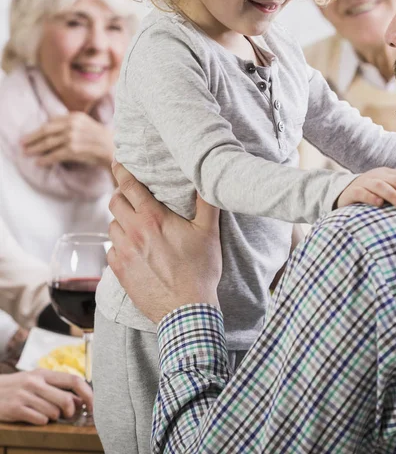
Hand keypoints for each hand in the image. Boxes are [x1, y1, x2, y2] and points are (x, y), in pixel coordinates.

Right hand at [0, 369, 92, 424]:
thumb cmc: (18, 387)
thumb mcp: (37, 382)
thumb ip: (57, 388)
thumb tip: (80, 400)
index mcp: (44, 373)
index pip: (74, 380)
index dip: (87, 393)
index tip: (93, 405)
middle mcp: (36, 382)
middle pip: (66, 399)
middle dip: (71, 411)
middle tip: (68, 415)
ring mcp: (25, 395)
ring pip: (53, 412)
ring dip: (54, 417)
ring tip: (45, 413)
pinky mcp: (15, 409)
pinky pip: (39, 420)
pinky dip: (42, 422)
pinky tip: (35, 417)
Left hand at [22, 113, 114, 169]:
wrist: (116, 150)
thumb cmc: (101, 140)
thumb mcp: (86, 125)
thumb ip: (70, 124)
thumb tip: (50, 130)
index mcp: (75, 116)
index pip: (50, 122)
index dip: (37, 130)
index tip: (29, 136)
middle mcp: (73, 125)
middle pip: (46, 131)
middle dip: (32, 139)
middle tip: (22, 144)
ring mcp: (73, 137)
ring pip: (48, 143)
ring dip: (36, 149)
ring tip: (27, 153)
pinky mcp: (74, 149)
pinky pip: (55, 155)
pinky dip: (45, 159)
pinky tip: (39, 162)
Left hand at [107, 163, 221, 323]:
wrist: (186, 310)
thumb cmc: (200, 270)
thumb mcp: (209, 233)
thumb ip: (207, 203)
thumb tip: (207, 179)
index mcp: (153, 218)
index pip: (129, 186)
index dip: (122, 170)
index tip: (118, 161)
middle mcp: (133, 232)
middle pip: (115, 202)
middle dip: (122, 194)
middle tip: (133, 195)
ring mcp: (123, 253)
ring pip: (112, 226)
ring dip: (121, 220)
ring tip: (136, 224)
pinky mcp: (119, 272)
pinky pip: (111, 250)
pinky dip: (120, 244)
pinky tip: (134, 249)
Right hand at [336, 167, 395, 209]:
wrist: (342, 193)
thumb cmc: (370, 195)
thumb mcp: (386, 190)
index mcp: (387, 174)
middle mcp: (377, 176)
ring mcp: (364, 183)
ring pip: (381, 186)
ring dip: (394, 195)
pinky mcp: (352, 192)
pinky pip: (362, 193)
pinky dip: (371, 197)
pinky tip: (379, 204)